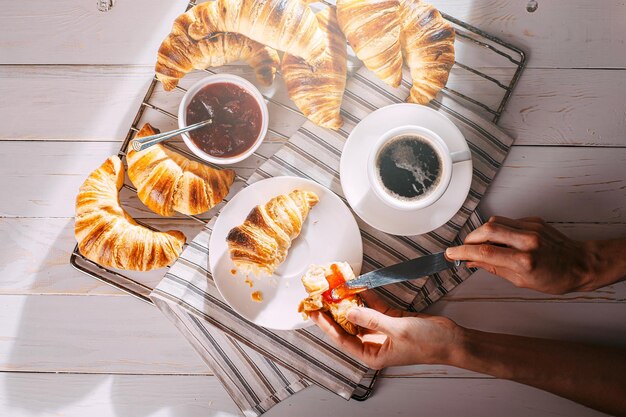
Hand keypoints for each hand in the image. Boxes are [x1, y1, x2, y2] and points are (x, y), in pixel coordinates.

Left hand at [309, 292, 461, 369]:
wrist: (452, 340)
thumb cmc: (429, 344)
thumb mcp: (397, 330)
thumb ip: (372, 319)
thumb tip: (349, 311)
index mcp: (372, 354)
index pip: (342, 338)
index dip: (326, 325)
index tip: (313, 312)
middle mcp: (374, 343)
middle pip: (348, 326)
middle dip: (335, 311)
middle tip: (321, 296)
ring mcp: (382, 331)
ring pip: (359, 314)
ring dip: (350, 301)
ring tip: (335, 288)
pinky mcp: (391, 320)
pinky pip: (374, 307)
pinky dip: (367, 297)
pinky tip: (358, 286)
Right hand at [445, 216, 593, 294]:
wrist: (580, 264)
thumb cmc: (555, 278)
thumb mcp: (521, 281)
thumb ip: (494, 268)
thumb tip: (472, 262)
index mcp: (524, 261)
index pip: (485, 252)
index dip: (463, 252)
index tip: (451, 254)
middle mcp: (527, 241)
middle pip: (487, 230)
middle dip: (470, 238)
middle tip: (465, 247)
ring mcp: (531, 228)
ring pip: (495, 222)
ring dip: (482, 232)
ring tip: (481, 243)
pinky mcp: (534, 220)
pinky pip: (508, 221)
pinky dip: (498, 229)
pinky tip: (501, 239)